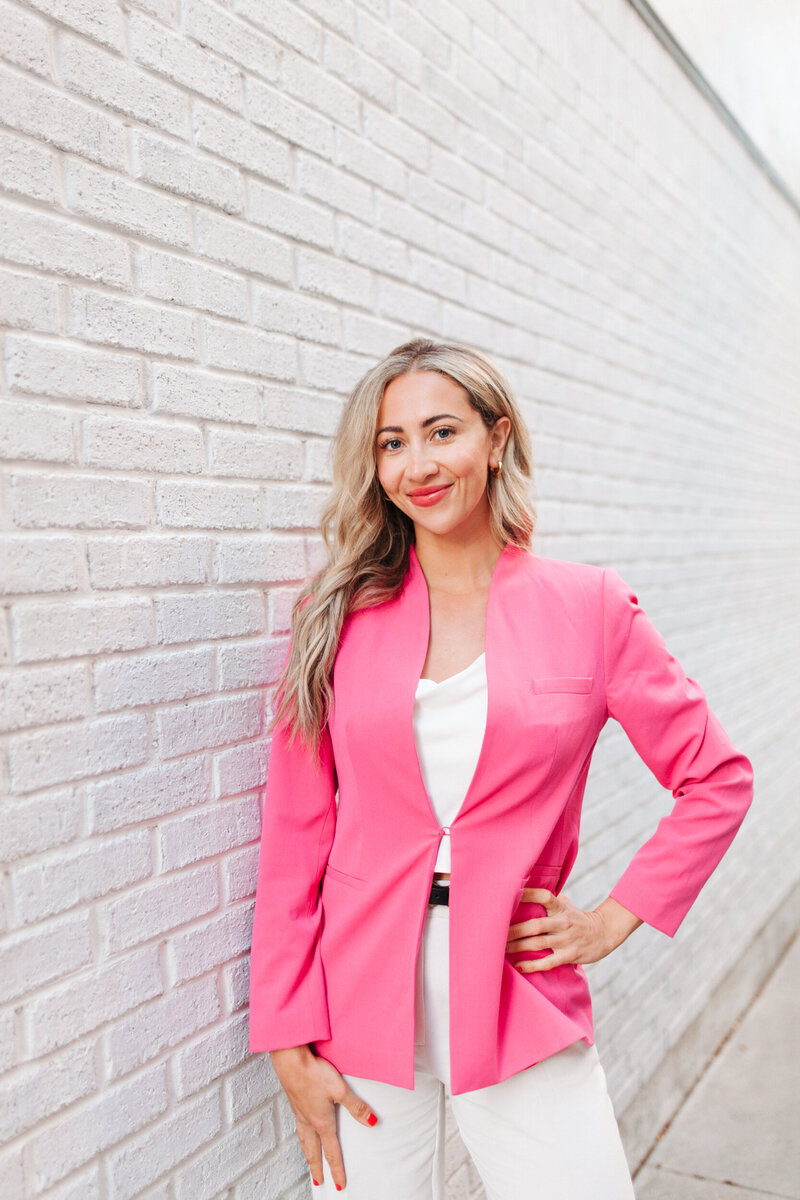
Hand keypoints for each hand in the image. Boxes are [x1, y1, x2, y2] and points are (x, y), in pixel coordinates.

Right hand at [270, 1045, 377, 1189]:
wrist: (290, 1061)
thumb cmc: (314, 1074)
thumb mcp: (340, 1089)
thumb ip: (355, 1106)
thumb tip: (371, 1121)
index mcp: (322, 1122)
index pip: (332, 1152)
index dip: (337, 1170)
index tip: (339, 1185)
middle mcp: (309, 1121)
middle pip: (314, 1151)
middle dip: (317, 1168)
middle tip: (318, 1182)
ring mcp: (300, 1113)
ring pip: (304, 1140)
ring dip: (307, 1154)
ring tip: (309, 1162)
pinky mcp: (294, 1102)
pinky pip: (298, 1127)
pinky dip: (301, 1137)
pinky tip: (302, 1131)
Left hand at [506, 890, 641, 971]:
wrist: (605, 933)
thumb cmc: (578, 918)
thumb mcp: (566, 905)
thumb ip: (548, 899)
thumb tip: (524, 889)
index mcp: (560, 907)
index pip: (543, 896)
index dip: (527, 894)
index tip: (510, 894)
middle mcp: (562, 922)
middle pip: (534, 925)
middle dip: (513, 930)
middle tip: (494, 933)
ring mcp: (566, 940)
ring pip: (537, 943)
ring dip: (517, 947)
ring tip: (500, 950)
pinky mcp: (570, 955)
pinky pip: (548, 962)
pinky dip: (532, 965)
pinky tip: (519, 967)